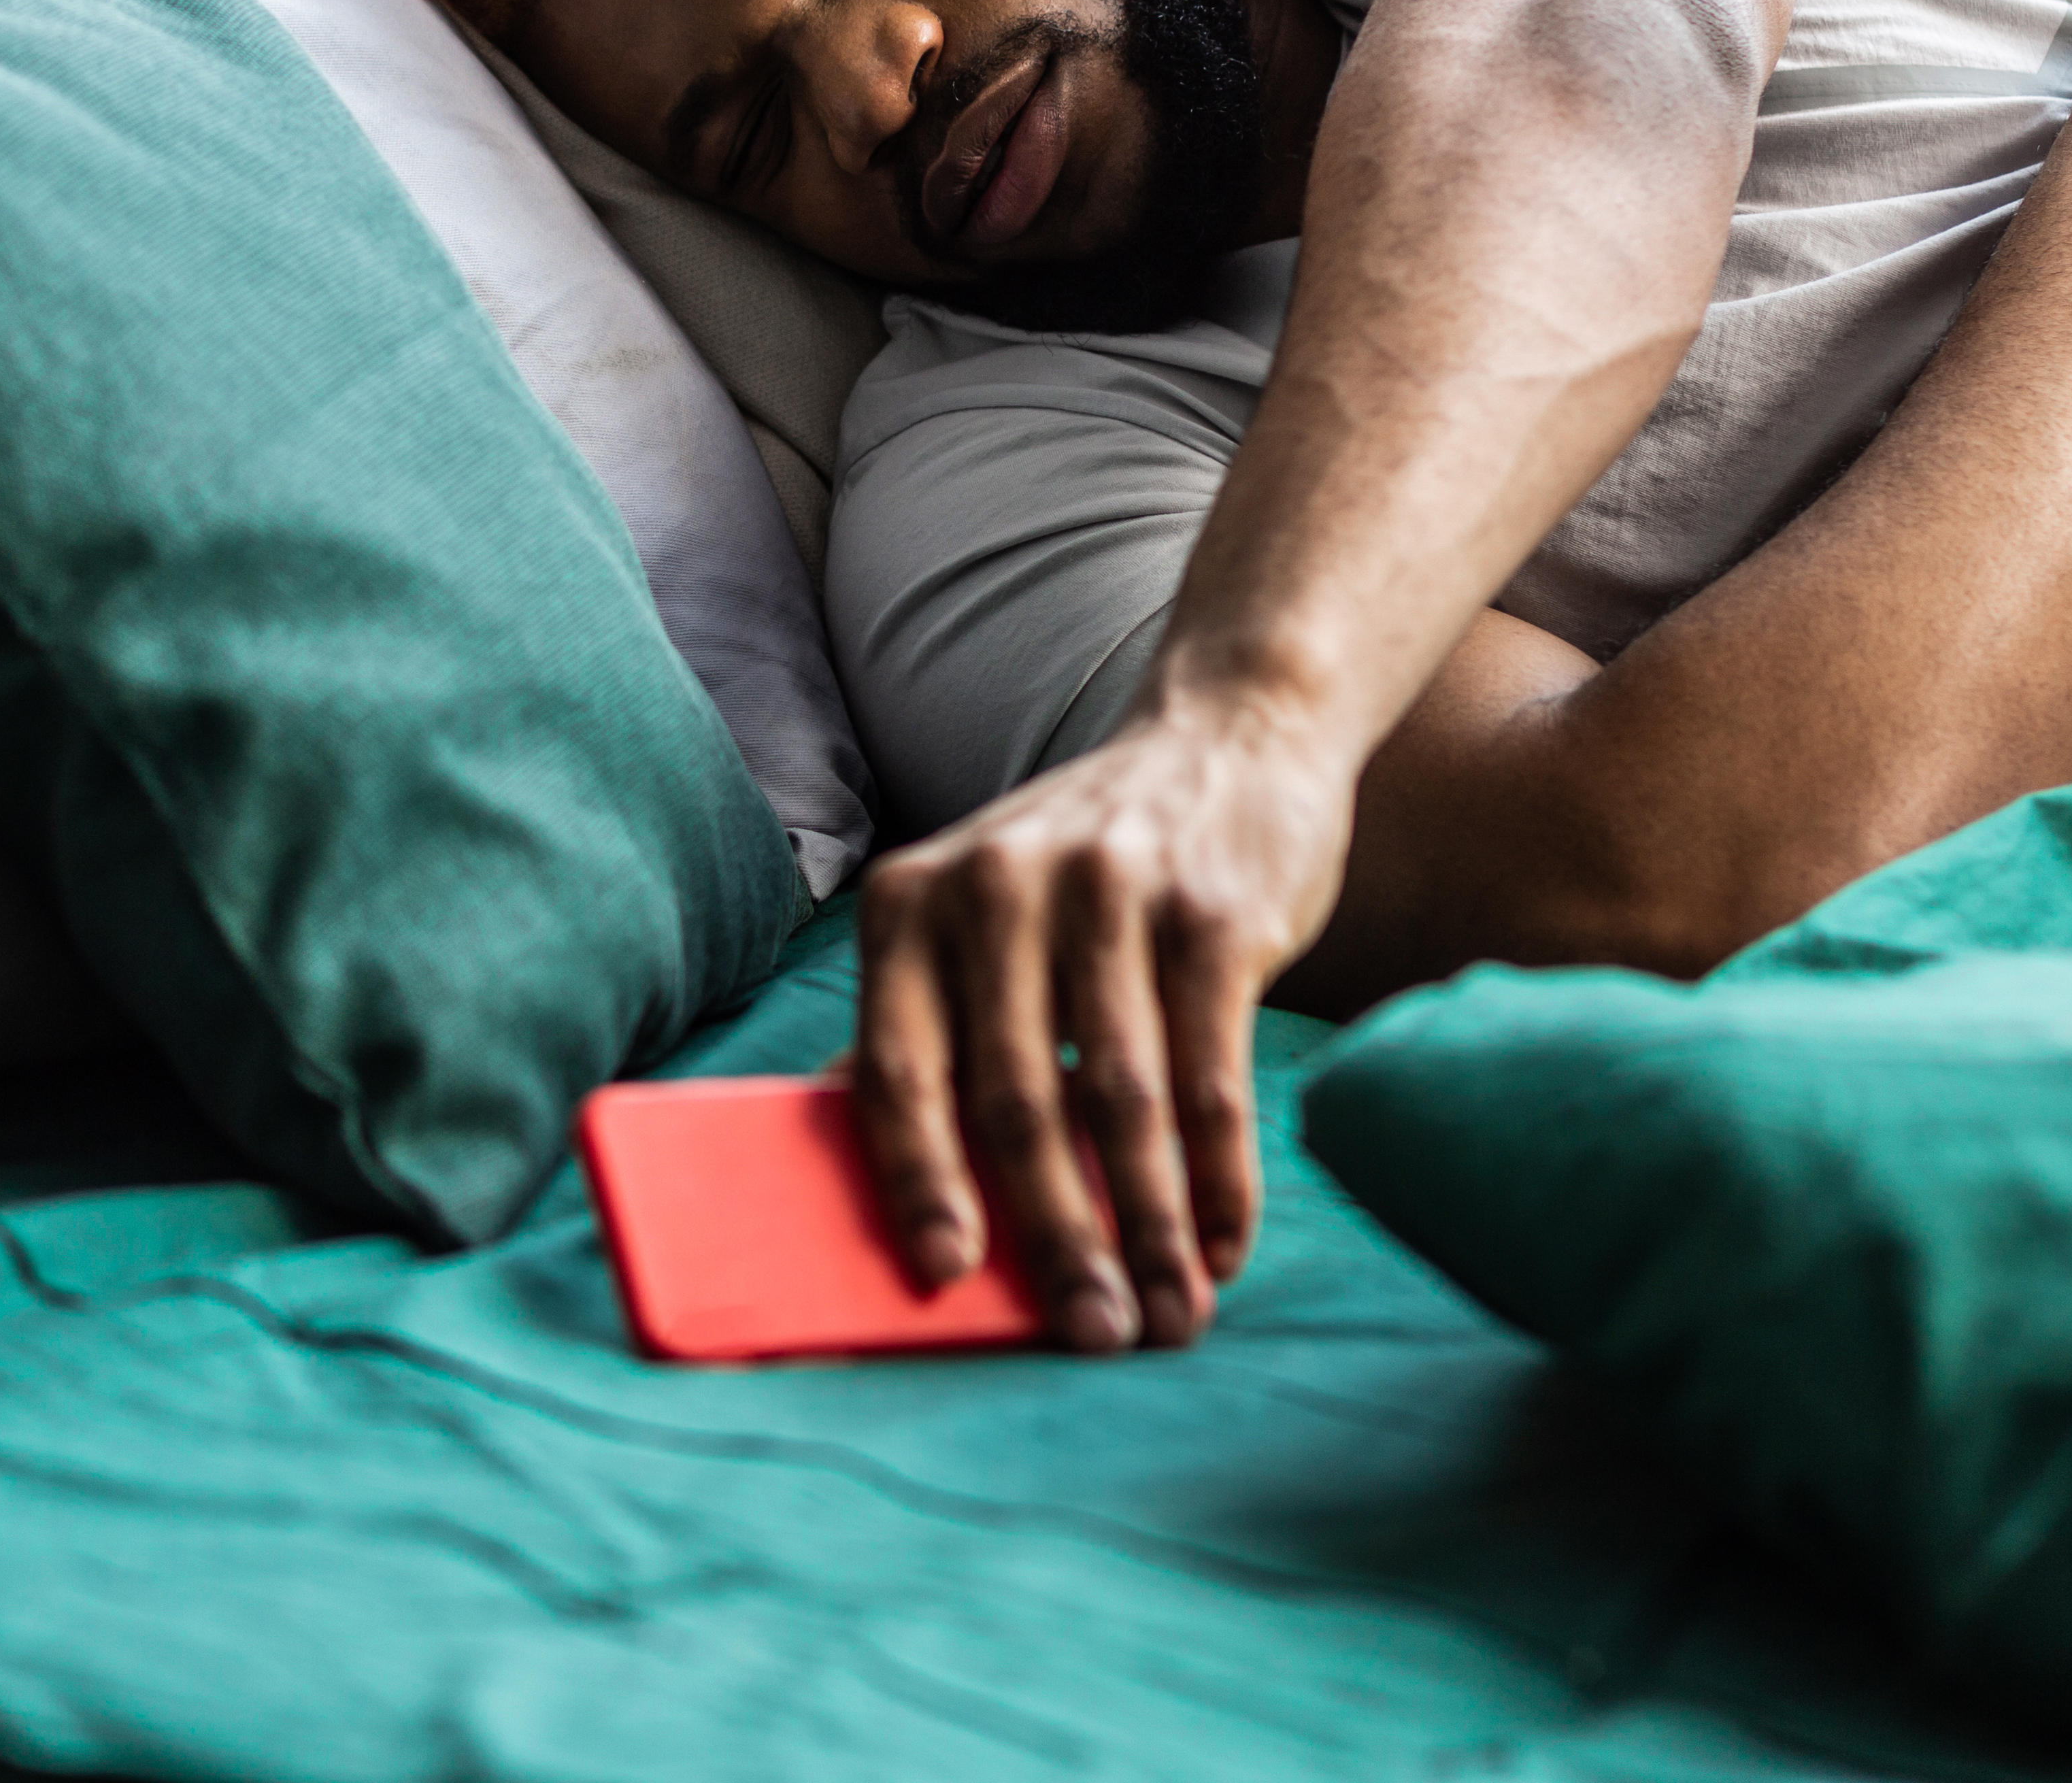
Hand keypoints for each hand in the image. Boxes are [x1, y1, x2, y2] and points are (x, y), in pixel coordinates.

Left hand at [852, 689, 1356, 1350]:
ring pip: (1123, 1100)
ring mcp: (1112, 894)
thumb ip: (919, 1022)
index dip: (917, 1179)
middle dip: (1056, 1238)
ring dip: (1150, 1229)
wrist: (1228, 734)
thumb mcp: (974, 913)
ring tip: (1170, 1316)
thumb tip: (842, 1161)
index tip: (941, 1278)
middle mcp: (999, 886)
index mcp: (913, 902)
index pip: (898, 1066)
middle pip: (1014, 1100)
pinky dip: (1222, 1177)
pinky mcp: (1213, 912)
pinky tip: (1226, 1244)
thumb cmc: (1085, 868)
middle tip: (1093, 1337)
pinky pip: (1213, 1074)